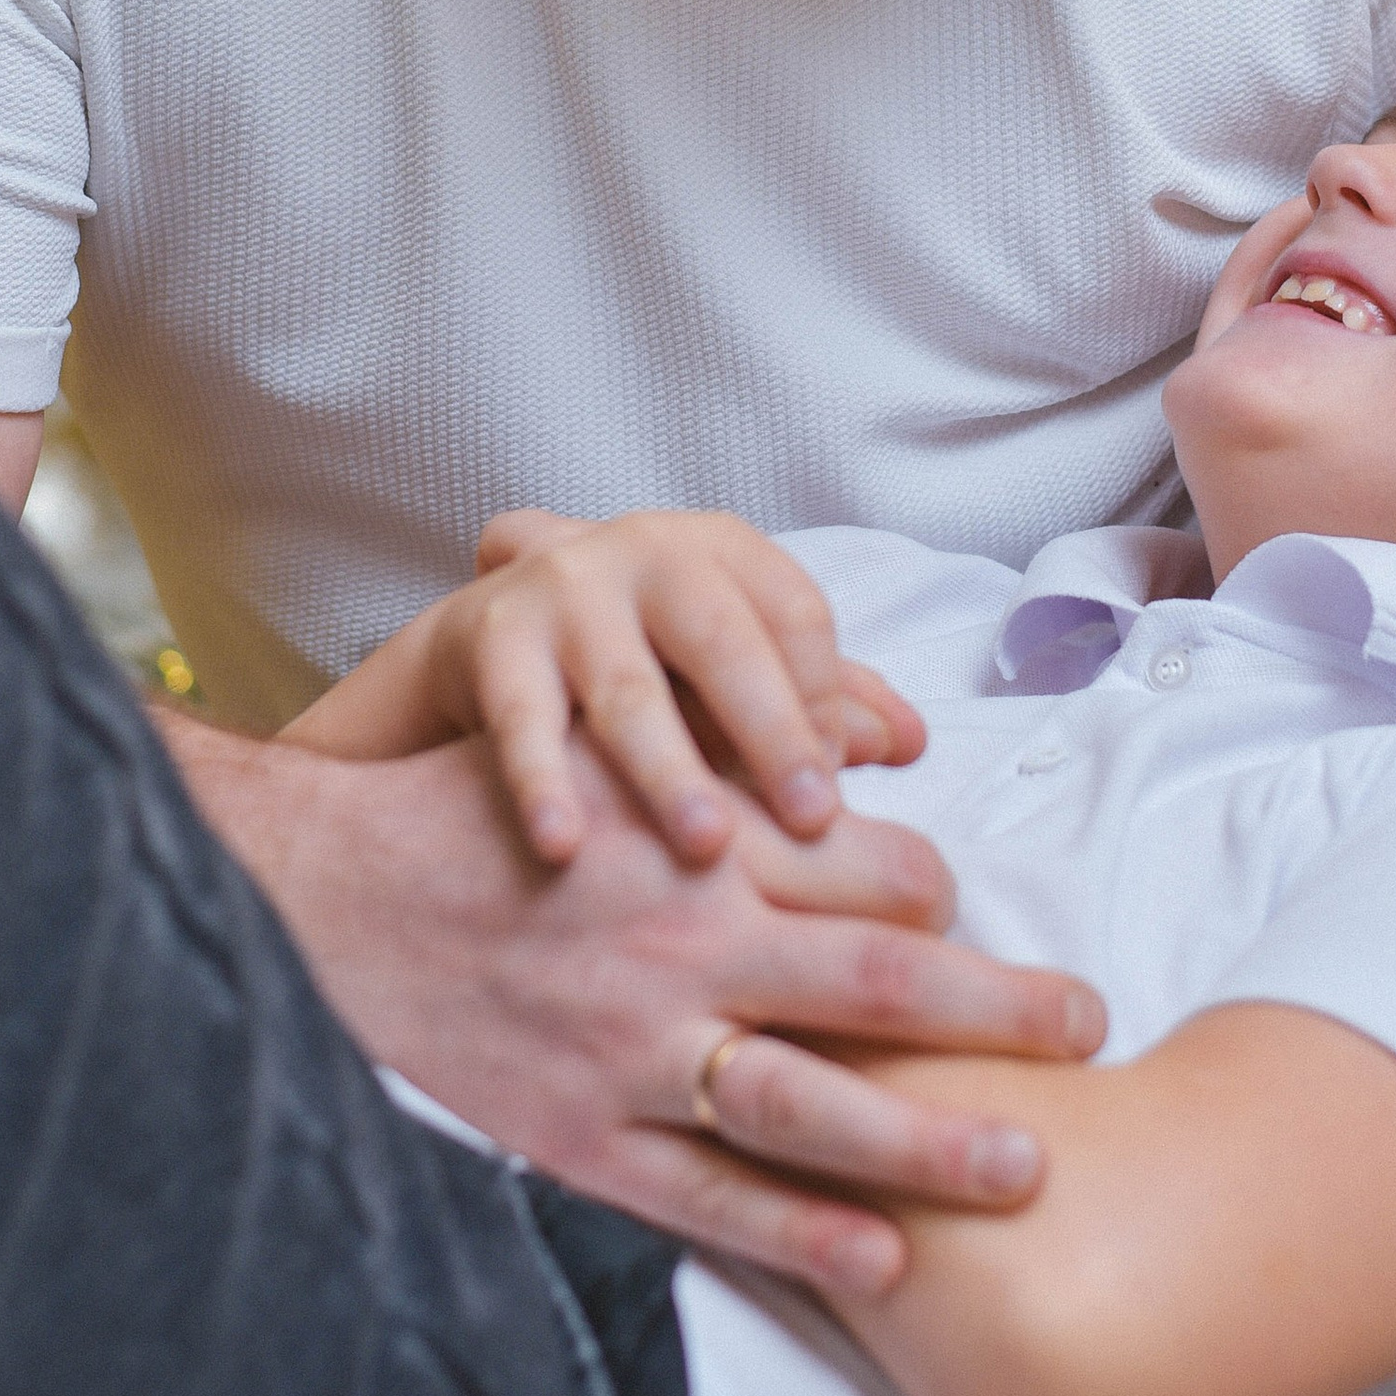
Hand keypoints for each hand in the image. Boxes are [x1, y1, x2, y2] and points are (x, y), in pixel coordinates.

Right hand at [162, 711, 1105, 1294]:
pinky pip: (710, 1198)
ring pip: (813, 1101)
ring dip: (929, 1138)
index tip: (982, 909)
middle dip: (995, 1004)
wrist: (300, 903)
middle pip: (875, 976)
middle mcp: (681, 942)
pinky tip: (883, 1260)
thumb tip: (831, 751)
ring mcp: (632, 1050)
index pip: (862, 861)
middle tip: (1090, 1024)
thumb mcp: (582, 752)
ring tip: (1030, 1167)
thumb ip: (702, 760)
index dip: (937, 884)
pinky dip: (798, 1232)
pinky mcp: (579, 1139)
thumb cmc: (448, 819)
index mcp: (690, 841)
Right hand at [282, 508, 922, 863]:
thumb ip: (817, 700)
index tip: (843, 784)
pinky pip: (523, 718)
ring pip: (628, 688)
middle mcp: (645, 550)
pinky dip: (543, 781)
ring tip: (707, 846)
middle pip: (724, 640)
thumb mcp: (728, 667)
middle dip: (770, 733)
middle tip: (812, 822)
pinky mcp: (491, 634)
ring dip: (669, 770)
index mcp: (718, 549)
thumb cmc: (641, 662)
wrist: (486, 645)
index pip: (793, 611)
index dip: (824, 698)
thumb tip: (908, 743)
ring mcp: (564, 588)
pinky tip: (566, 845)